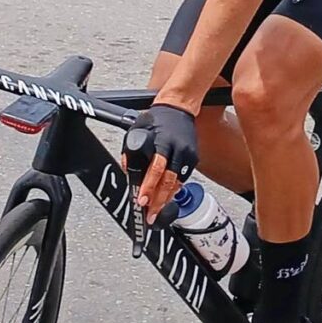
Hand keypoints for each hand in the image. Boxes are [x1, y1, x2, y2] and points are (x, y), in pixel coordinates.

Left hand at [123, 104, 197, 224]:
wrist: (179, 107)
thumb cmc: (158, 118)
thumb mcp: (137, 129)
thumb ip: (131, 150)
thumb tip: (128, 171)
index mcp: (164, 141)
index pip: (157, 169)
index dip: (149, 186)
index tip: (142, 200)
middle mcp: (178, 149)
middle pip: (168, 182)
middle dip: (158, 201)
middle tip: (149, 215)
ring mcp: (188, 154)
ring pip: (177, 184)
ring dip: (166, 199)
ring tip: (156, 211)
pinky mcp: (193, 158)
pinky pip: (182, 179)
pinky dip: (173, 190)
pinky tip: (166, 198)